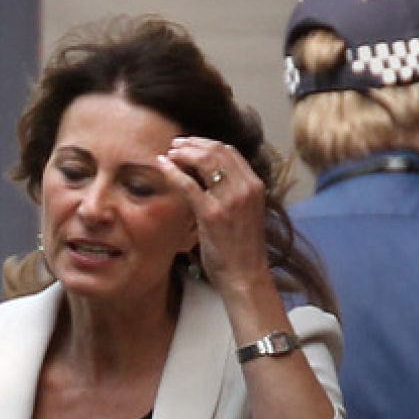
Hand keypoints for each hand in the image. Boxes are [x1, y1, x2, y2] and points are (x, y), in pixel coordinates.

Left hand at [156, 137, 271, 297]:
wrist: (245, 275)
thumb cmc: (242, 248)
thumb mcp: (245, 212)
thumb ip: (233, 191)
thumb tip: (209, 174)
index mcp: (255, 186)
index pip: (230, 151)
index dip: (207, 143)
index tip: (190, 144)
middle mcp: (245, 188)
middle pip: (216, 150)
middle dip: (193, 143)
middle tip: (175, 144)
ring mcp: (230, 200)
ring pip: (203, 161)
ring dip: (183, 153)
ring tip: (170, 153)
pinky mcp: (212, 214)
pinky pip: (188, 184)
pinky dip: (173, 171)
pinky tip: (162, 165)